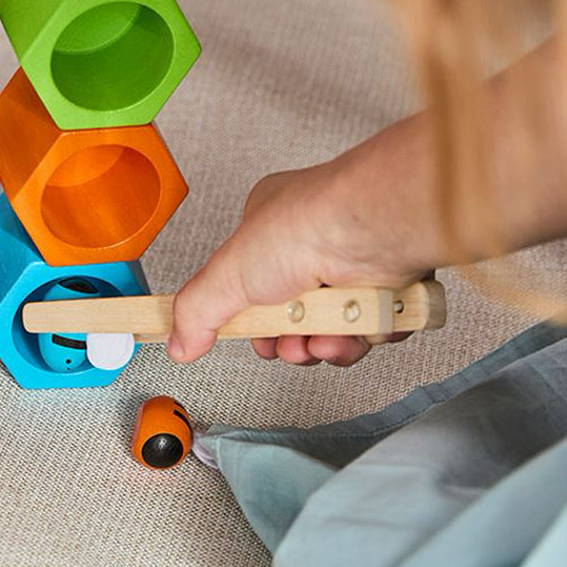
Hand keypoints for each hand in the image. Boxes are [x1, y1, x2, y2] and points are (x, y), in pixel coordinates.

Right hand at [167, 161, 430, 366]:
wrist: (376, 226)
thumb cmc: (309, 223)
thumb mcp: (228, 272)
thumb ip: (197, 311)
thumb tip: (179, 342)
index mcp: (267, 231)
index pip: (248, 288)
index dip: (247, 322)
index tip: (245, 336)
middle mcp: (310, 246)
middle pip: (291, 318)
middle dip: (289, 341)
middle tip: (289, 341)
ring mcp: (351, 266)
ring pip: (332, 328)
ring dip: (326, 343)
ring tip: (326, 335)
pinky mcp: (387, 286)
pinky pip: (370, 330)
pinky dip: (364, 336)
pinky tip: (357, 325)